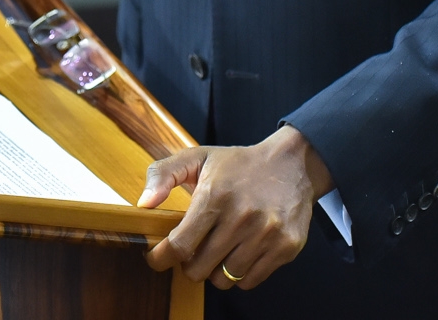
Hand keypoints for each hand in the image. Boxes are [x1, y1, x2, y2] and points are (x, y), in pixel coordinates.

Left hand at [140, 125, 331, 290]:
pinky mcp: (285, 247)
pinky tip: (240, 252)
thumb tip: (144, 205)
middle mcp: (242, 217)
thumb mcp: (197, 157)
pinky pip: (250, 281)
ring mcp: (266, 234)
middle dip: (189, 264)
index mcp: (215, 195)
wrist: (293, 164)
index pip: (179, 246)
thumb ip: (162, 174)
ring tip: (219, 249)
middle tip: (194, 249)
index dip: (161, 258)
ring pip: (224, 279)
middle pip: (198, 269)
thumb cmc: (239, 164)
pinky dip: (240, 274)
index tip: (157, 258)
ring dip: (215, 270)